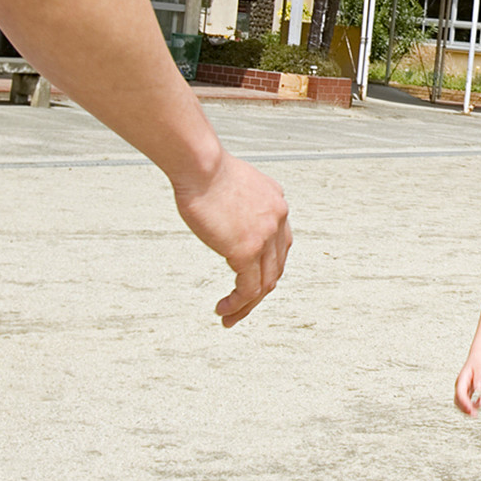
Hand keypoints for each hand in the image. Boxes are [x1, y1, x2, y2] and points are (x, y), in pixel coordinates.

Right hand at [172, 153, 291, 326]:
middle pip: (275, 266)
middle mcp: (277, 220)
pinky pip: (249, 289)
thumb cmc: (204, 167)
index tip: (248, 276)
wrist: (200, 164)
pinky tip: (224, 310)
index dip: (265, 264)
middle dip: (259, 289)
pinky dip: (238, 304)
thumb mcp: (232, 182)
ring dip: (248, 305)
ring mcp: (265, 237)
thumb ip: (238, 200)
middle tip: (241, 304)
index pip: (280, 244)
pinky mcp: (247, 250)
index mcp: (275, 203)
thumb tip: (226, 210)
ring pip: (265, 283)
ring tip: (229, 316)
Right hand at [454, 356, 480, 413]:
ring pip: (462, 403)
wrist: (478, 357)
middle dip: (465, 409)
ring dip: (469, 408)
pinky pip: (467, 400)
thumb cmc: (479, 362)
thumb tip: (478, 389)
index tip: (471, 410)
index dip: (464, 403)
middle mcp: (460, 385)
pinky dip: (473, 404)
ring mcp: (463, 388)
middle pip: (458, 401)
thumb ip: (479, 379)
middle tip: (475, 415)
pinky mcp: (467, 390)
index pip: (460, 394)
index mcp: (462, 380)